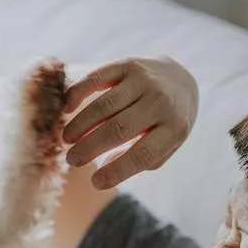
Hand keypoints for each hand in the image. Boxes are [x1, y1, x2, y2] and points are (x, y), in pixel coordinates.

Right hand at [63, 56, 197, 189]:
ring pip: (105, 105)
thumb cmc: (166, 124)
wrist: (180, 80)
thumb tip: (105, 169)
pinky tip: (67, 107)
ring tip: (67, 139)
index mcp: (174, 129)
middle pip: (118, 129)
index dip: (117, 171)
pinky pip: (98, 77)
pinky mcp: (128, 64)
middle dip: (90, 147)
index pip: (142, 155)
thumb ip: (141, 161)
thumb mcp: (165, 147)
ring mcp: (144, 80)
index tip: (95, 183)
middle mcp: (161, 102)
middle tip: (72, 160)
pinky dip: (79, 92)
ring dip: (81, 124)